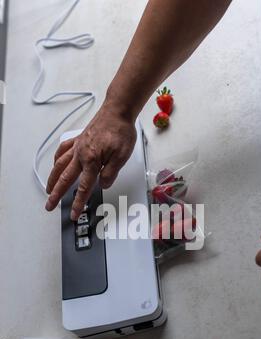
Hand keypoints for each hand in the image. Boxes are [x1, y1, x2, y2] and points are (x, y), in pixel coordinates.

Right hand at [45, 101, 136, 220]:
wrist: (117, 111)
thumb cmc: (120, 131)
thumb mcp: (122, 156)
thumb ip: (110, 173)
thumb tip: (102, 185)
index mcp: (91, 160)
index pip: (83, 187)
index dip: (78, 203)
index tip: (74, 214)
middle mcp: (81, 154)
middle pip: (65, 179)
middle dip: (56, 194)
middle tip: (49, 205)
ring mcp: (77, 146)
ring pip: (60, 165)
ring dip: (52, 179)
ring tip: (48, 189)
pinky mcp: (78, 139)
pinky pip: (63, 150)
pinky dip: (57, 159)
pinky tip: (55, 163)